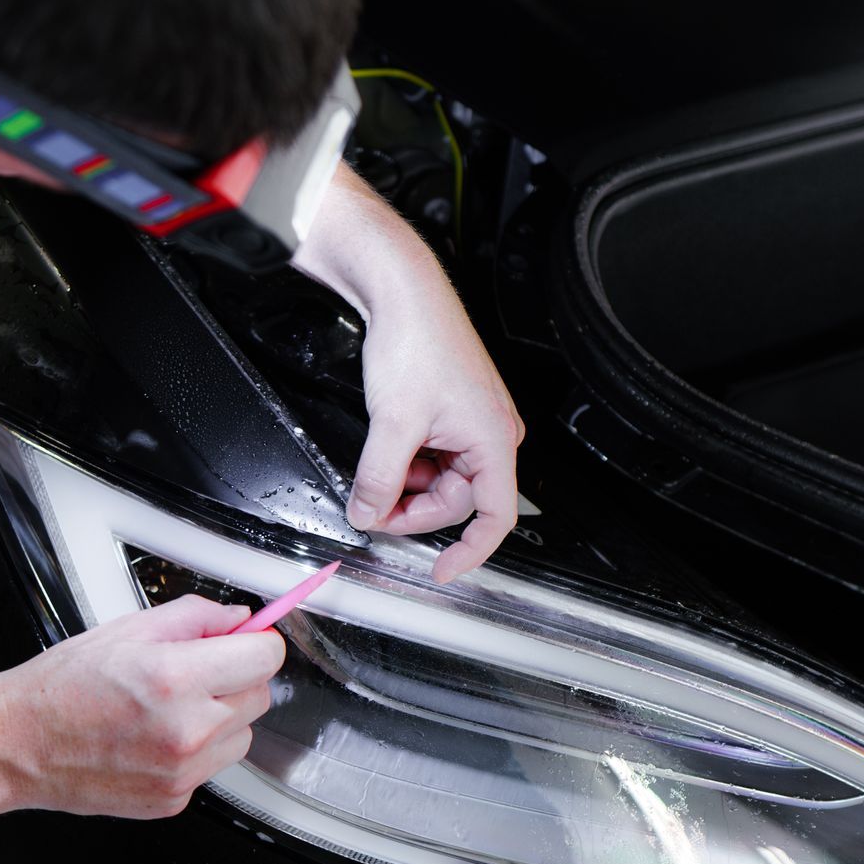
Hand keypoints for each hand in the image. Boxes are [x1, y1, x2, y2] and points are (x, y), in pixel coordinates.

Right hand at [0, 595, 283, 818]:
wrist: (17, 746)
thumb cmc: (59, 689)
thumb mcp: (126, 630)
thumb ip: (194, 619)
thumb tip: (239, 619)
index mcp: (176, 678)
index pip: (266, 657)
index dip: (256, 640)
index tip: (246, 638)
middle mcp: (187, 730)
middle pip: (260, 695)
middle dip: (236, 676)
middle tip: (194, 669)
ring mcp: (182, 771)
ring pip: (243, 734)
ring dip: (221, 716)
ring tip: (169, 706)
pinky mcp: (174, 800)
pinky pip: (212, 766)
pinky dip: (196, 749)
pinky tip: (155, 735)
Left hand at [291, 164, 524, 583]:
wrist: (403, 291)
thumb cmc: (416, 340)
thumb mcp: (391, 424)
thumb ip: (379, 479)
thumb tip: (367, 515)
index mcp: (494, 440)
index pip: (495, 517)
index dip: (469, 552)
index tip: (440, 572)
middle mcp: (492, 433)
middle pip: (456, 500)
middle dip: (412, 509)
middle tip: (372, 509)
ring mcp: (471, 422)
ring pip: (439, 479)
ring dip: (405, 485)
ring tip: (374, 472)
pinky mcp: (451, 412)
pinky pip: (432, 455)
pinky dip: (405, 462)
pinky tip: (384, 450)